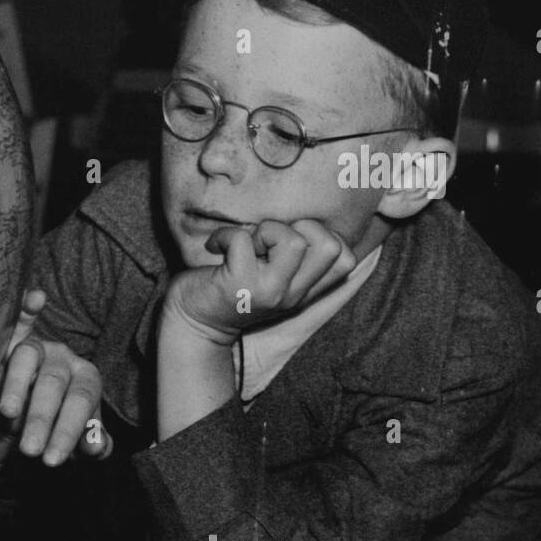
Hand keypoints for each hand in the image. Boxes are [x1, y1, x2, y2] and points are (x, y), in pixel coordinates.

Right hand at [0, 288, 112, 464]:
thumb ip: (90, 445)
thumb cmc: (54, 428)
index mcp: (86, 380)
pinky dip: (25, 308)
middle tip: (31, 450)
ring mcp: (37, 347)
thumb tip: (96, 447)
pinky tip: (35, 299)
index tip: (53, 459)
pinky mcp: (11, 341)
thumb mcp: (74, 441)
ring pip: (26, 359)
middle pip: (53, 385)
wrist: (20, 420)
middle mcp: (63, 359)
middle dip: (41, 419)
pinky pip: (17, 322)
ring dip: (18, 386)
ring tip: (9, 413)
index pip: (81, 402)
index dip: (68, 430)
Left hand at [166, 219, 358, 343]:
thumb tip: (306, 216)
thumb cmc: (231, 290)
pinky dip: (225, 235)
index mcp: (306, 290)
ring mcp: (269, 292)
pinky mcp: (238, 285)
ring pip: (293, 241)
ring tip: (247, 244)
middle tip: (270, 240)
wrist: (195, 324)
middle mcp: (294, 295)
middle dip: (300, 227)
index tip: (290, 240)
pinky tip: (216, 247)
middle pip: (330, 247)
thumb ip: (295, 260)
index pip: (346, 259)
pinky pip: (241, 240)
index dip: (323, 235)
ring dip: (266, 230)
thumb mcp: (273, 279)